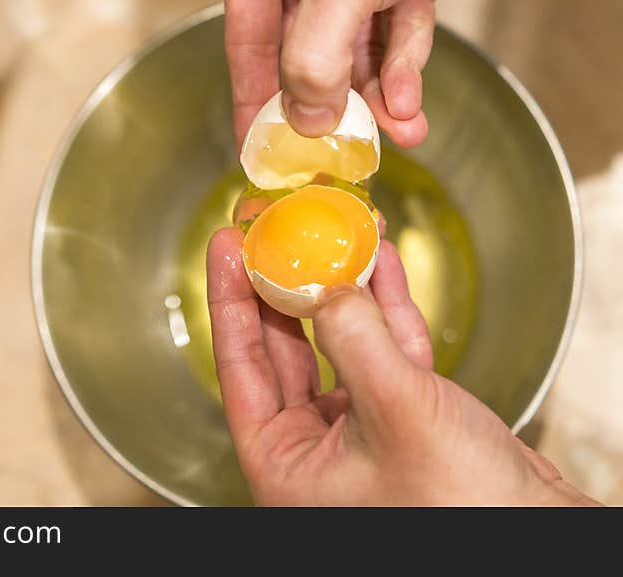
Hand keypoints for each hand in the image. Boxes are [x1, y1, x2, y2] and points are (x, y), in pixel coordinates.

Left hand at [206, 228, 598, 505]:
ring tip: (333, 231)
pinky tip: (379, 262)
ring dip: (341, 287)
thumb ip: (355, 340)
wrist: (540, 536)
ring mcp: (358, 430)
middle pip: (284, 348)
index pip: (240, 368)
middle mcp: (313, 447)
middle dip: (284, 284)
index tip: (225, 248)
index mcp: (286, 464)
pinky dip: (384, 307)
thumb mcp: (396, 412)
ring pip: (337, 343)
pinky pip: (382, 350)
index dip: (230, 302)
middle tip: (272, 231)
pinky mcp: (401, 416)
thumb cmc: (460, 507)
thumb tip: (326, 286)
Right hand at [225, 0, 509, 143]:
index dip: (255, 102)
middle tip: (340, 150)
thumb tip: (306, 122)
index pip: (248, 42)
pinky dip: (406, 69)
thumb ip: (316, 56)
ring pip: (357, 55)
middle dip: (333, 105)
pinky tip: (408, 97)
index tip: (261, 150)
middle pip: (307, 56)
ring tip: (398, 130)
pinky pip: (398, 38)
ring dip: (378, 97)